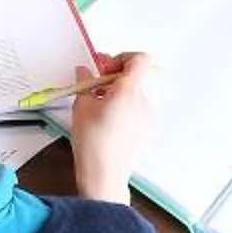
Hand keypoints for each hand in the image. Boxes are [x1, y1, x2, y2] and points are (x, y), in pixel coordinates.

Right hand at [65, 52, 155, 203]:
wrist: (105, 174)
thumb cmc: (93, 143)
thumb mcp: (81, 106)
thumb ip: (85, 82)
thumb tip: (85, 72)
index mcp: (130, 90)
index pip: (140, 59)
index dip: (122, 58)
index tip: (105, 68)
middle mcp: (145, 101)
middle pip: (146, 72)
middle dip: (126, 71)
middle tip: (106, 79)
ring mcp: (150, 116)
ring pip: (144, 89)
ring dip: (127, 88)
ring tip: (105, 99)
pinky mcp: (149, 129)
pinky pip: (143, 106)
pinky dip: (130, 103)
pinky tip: (112, 115)